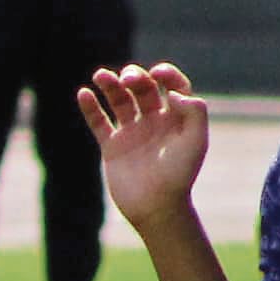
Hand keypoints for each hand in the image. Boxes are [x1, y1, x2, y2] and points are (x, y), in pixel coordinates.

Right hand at [77, 62, 209, 231]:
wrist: (157, 206)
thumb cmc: (180, 175)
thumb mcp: (196, 141)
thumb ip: (194, 111)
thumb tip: (172, 92)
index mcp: (176, 118)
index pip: (173, 85)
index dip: (166, 74)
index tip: (157, 74)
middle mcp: (154, 121)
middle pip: (143, 88)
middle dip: (134, 77)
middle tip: (127, 80)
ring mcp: (132, 133)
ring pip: (119, 101)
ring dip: (110, 85)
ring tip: (100, 75)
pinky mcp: (113, 146)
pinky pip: (99, 122)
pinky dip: (90, 108)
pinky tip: (84, 93)